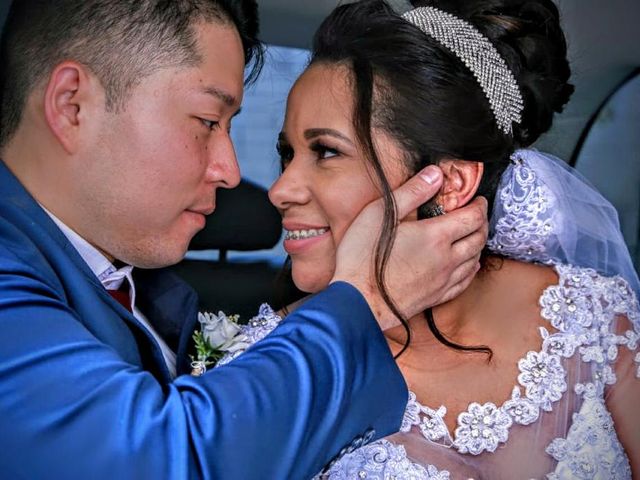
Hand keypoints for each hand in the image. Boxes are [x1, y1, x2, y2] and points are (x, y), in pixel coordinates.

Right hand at [331, 165, 487, 329]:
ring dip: (478, 245)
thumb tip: (436, 174)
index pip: (472, 218)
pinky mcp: (435, 298)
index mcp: (436, 236)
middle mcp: (446, 259)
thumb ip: (412, 192)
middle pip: (478, 239)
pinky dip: (471, 270)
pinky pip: (464, 283)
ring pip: (474, 261)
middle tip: (477, 215)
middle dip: (482, 223)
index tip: (478, 199)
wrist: (357, 302)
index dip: (479, 206)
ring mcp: (442, 281)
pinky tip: (468, 267)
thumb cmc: (362, 257)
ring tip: (473, 236)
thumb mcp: (381, 214)